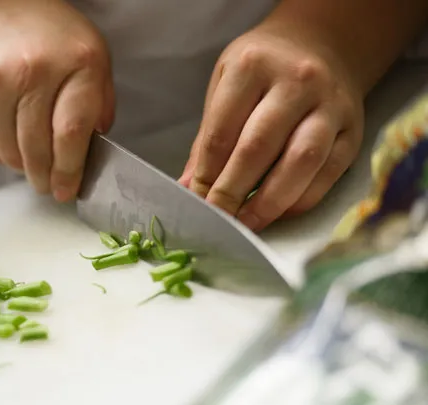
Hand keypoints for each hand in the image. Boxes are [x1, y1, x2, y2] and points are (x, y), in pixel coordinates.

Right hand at [0, 0, 114, 200]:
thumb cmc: (45, 34)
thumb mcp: (90, 54)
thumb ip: (99, 101)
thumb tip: (92, 148)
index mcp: (75, 62)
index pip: (71, 133)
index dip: (70, 170)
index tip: (68, 189)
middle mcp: (32, 71)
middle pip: (37, 149)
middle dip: (46, 178)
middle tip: (49, 186)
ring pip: (10, 153)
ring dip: (23, 167)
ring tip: (31, 163)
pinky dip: (1, 153)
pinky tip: (10, 142)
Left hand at [179, 23, 363, 231]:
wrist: (321, 43)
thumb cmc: (262, 68)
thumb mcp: (225, 85)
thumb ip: (209, 137)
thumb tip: (190, 187)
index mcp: (253, 66)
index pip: (222, 131)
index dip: (207, 173)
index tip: (196, 201)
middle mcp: (296, 81)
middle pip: (258, 147)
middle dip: (233, 191)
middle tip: (217, 218)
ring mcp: (329, 105)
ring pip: (299, 162)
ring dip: (269, 202)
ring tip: (246, 222)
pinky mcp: (353, 130)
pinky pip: (327, 173)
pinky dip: (301, 200)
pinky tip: (278, 213)